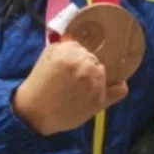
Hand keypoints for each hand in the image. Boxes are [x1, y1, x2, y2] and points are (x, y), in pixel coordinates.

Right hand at [12, 38, 129, 134]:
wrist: (34, 112)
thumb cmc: (38, 84)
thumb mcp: (47, 55)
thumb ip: (65, 45)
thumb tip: (81, 41)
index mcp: (70, 53)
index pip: (84, 48)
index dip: (78, 56)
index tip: (73, 64)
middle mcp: (84, 66)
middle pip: (95, 60)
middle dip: (86, 67)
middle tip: (74, 78)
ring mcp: (94, 84)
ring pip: (104, 72)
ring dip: (96, 77)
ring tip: (82, 87)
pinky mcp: (99, 101)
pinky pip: (119, 90)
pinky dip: (119, 87)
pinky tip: (116, 85)